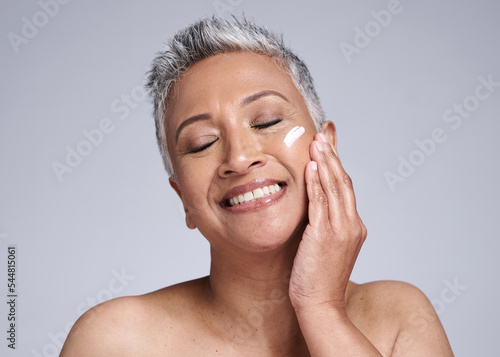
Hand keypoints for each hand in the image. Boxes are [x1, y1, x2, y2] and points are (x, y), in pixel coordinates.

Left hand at [289, 131, 366, 311]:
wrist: (320, 304)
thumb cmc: (318, 278)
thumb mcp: (325, 246)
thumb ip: (324, 224)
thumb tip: (316, 209)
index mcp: (353, 226)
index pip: (345, 187)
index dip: (337, 164)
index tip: (329, 144)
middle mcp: (352, 224)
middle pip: (343, 182)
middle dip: (332, 155)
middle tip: (323, 133)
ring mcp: (341, 230)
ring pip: (334, 187)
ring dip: (325, 162)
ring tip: (317, 141)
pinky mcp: (325, 235)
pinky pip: (321, 202)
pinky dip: (316, 181)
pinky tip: (310, 165)